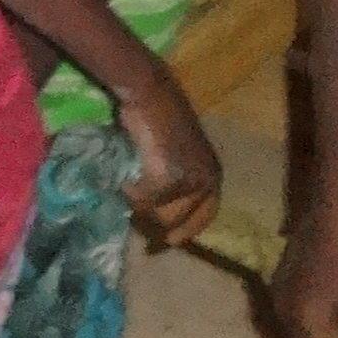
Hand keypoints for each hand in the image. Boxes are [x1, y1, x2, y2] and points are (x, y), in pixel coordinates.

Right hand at [121, 69, 225, 250]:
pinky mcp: (171, 178)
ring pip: (161, 214)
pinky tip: (125, 181)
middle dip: (156, 221)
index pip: (205, 216)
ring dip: (141, 205)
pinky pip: (145, 201)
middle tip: (136, 216)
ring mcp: (191, 181)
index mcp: (213, 175)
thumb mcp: (171, 153)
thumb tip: (156, 207)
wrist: (151, 95)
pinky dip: (131, 193)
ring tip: (128, 188)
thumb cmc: (157, 119)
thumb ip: (170, 178)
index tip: (167, 242)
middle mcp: (208, 181)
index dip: (186, 230)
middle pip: (179, 221)